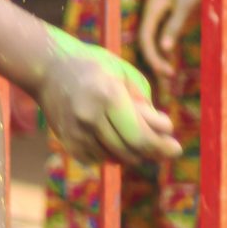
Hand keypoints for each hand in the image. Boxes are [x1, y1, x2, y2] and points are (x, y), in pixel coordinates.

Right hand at [40, 26, 180, 166]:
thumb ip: (146, 103)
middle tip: (166, 147)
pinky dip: (113, 154)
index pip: (140, 137)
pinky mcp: (68, 142)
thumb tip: (162, 133)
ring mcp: (76, 132)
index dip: (161, 147)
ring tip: (138, 135)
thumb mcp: (126, 74)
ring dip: (133, 152)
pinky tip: (115, 137)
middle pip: (130, 152)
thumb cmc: (96, 67)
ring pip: (116, 159)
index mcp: (107, 96)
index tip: (176, 148)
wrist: (50, 69)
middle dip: (152, 152)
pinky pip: (99, 160)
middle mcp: (89, 117)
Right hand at [139, 0, 202, 79]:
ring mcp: (166, 17)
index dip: (153, 57)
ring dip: (163, 61)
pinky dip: (172, 54)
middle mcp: (156, 14)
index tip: (166, 71)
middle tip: (169, 79)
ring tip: (170, 81)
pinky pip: (170, 40)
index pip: (146, 38)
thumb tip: (165, 49)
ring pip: (159, 44)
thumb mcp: (187, 3)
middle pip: (149, 43)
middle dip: (156, 62)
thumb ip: (175, 25)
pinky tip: (177, 68)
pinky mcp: (177, 19)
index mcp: (154, 8)